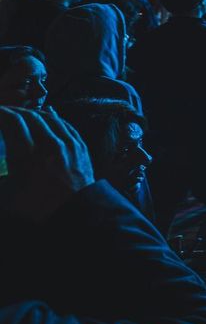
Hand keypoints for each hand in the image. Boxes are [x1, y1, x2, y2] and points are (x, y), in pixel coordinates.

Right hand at [0, 106, 95, 223]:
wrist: (76, 211)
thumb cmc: (38, 206)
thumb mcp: (5, 197)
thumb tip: (1, 177)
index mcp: (26, 153)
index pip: (11, 120)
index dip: (0, 114)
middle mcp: (47, 142)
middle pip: (28, 116)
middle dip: (13, 112)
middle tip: (4, 114)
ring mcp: (67, 142)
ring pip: (47, 117)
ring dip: (31, 113)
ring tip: (21, 115)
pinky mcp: (80, 146)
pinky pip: (64, 124)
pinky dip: (52, 117)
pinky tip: (46, 117)